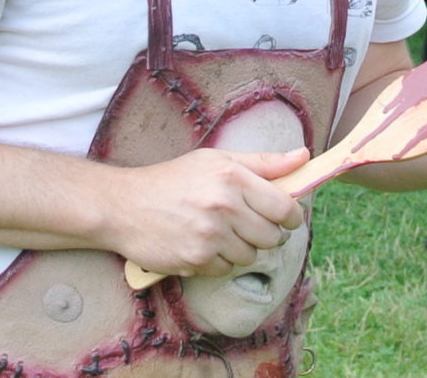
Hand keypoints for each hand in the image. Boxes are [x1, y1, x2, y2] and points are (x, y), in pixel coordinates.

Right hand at [104, 147, 306, 277]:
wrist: (123, 206)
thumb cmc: (172, 179)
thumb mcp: (216, 160)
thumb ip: (263, 162)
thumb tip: (303, 157)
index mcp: (232, 177)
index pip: (284, 207)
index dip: (291, 216)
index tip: (286, 218)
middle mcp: (224, 206)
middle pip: (272, 237)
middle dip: (265, 234)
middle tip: (247, 224)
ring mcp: (210, 235)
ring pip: (250, 256)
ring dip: (241, 249)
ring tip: (220, 233)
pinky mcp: (196, 259)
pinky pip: (226, 269)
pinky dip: (219, 262)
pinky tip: (202, 245)